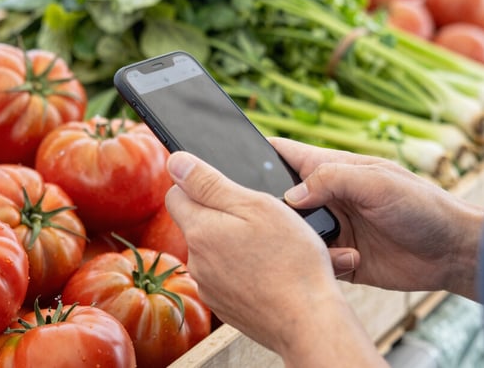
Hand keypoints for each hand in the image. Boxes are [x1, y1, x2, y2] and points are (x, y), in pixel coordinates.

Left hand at [165, 151, 385, 366]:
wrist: (308, 321)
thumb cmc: (290, 260)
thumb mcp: (256, 206)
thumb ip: (210, 183)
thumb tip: (175, 162)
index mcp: (200, 230)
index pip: (176, 194)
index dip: (198, 184)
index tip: (225, 187)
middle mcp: (195, 261)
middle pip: (197, 223)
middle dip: (222, 215)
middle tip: (261, 218)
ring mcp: (209, 287)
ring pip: (214, 251)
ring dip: (235, 243)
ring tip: (272, 248)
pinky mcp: (224, 306)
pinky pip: (227, 277)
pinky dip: (243, 270)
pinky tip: (270, 271)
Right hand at [274, 137, 483, 298]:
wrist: (452, 253)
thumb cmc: (423, 207)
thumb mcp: (377, 183)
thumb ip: (332, 180)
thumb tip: (290, 196)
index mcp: (333, 170)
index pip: (285, 154)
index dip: (258, 152)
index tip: (231, 160)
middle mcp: (328, 197)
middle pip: (280, 197)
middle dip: (268, 207)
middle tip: (261, 218)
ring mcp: (333, 227)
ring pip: (293, 232)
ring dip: (293, 239)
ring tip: (300, 243)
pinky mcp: (341, 257)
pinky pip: (314, 260)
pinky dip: (316, 263)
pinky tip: (337, 262)